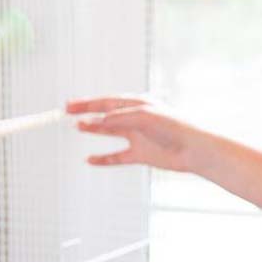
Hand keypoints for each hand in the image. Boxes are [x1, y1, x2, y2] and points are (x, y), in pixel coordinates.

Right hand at [66, 96, 207, 172]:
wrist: (194, 150)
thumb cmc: (175, 127)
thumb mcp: (143, 117)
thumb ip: (119, 117)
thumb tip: (97, 119)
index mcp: (137, 104)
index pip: (106, 101)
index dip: (87, 103)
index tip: (69, 106)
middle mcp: (136, 119)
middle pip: (105, 114)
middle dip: (86, 112)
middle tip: (67, 112)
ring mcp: (138, 137)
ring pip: (109, 133)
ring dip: (93, 130)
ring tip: (77, 127)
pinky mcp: (141, 154)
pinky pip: (117, 157)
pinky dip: (103, 158)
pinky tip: (90, 159)